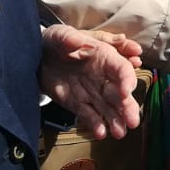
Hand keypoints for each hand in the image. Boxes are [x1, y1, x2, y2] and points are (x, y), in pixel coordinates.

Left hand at [39, 25, 143, 139]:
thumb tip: (78, 41)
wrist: (36, 58)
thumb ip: (69, 38)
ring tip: (120, 133)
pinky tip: (101, 133)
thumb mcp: (60, 36)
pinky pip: (90, 115)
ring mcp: (92, 92)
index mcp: (104, 57)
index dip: (126, 79)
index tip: (125, 92)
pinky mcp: (79, 104)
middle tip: (133, 121)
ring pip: (108, 108)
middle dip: (127, 106)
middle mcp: (102, 77)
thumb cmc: (54, 42)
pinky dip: (96, 124)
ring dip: (115, 120)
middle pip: (119, 93)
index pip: (121, 69)